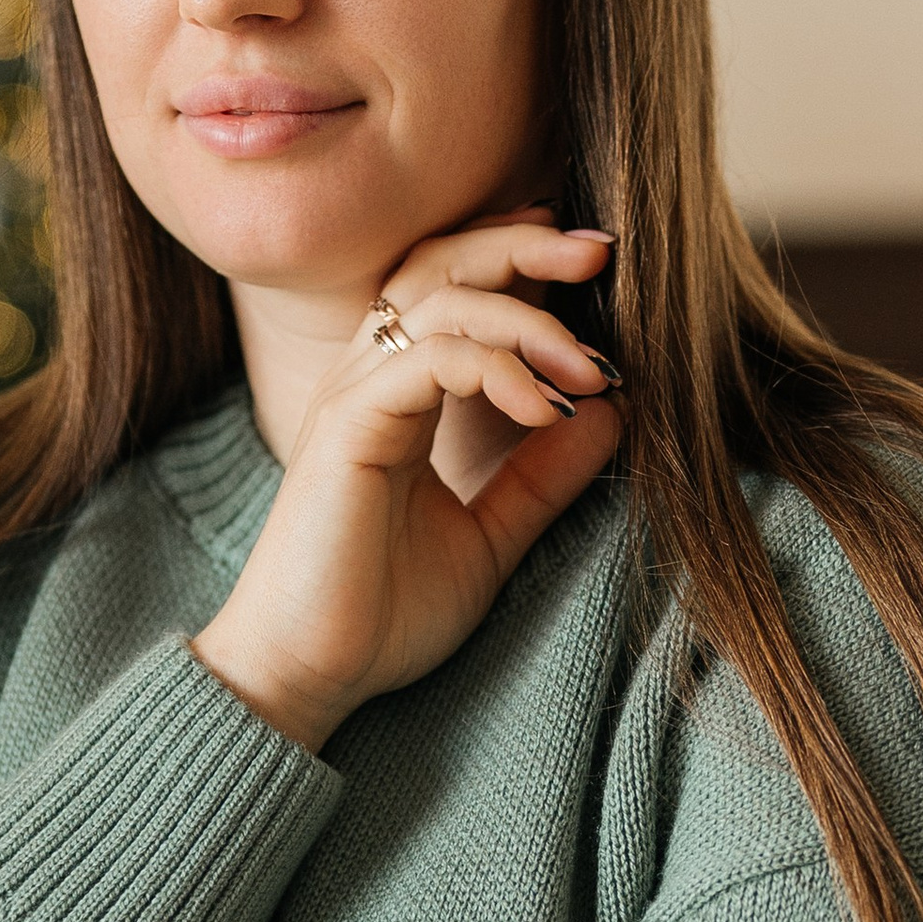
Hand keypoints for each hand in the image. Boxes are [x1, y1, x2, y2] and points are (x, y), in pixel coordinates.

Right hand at [192, 215, 623, 752]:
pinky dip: (496, 368)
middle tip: (599, 253)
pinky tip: (545, 407)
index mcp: (396, 393)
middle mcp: (368, 380)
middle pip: (440, 265)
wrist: (312, 675)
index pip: (450, 286)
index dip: (516, 258)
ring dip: (529, 321)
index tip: (590, 264)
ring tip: (591, 371)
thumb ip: (544, 476)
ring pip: (440, 302)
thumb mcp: (490, 536)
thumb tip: (610, 412)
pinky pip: (428, 360)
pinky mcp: (347, 428)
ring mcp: (353, 398)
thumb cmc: (382, 613)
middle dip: (523, 245)